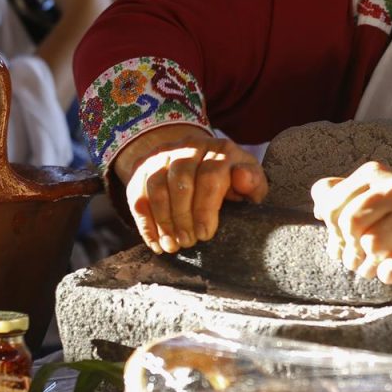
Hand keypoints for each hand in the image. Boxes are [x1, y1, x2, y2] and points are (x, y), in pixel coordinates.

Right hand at [114, 124, 267, 253]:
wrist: (199, 160)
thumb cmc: (231, 179)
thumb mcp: (250, 180)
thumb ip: (253, 182)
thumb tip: (242, 178)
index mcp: (221, 149)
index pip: (210, 175)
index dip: (206, 207)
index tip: (205, 234)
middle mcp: (190, 146)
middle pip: (180, 180)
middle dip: (183, 216)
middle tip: (188, 242)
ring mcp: (164, 154)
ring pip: (156, 186)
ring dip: (163, 220)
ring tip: (173, 245)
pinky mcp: (143, 167)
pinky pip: (138, 194)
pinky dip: (145, 222)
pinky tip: (156, 243)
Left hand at [311, 161, 391, 284]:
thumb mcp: (363, 200)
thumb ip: (333, 198)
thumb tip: (320, 209)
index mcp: (374, 173)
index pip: (332, 206)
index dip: (332, 230)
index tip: (343, 238)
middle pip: (351, 223)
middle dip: (349, 248)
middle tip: (356, 255)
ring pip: (372, 245)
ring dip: (367, 265)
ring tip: (375, 263)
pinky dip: (387, 275)